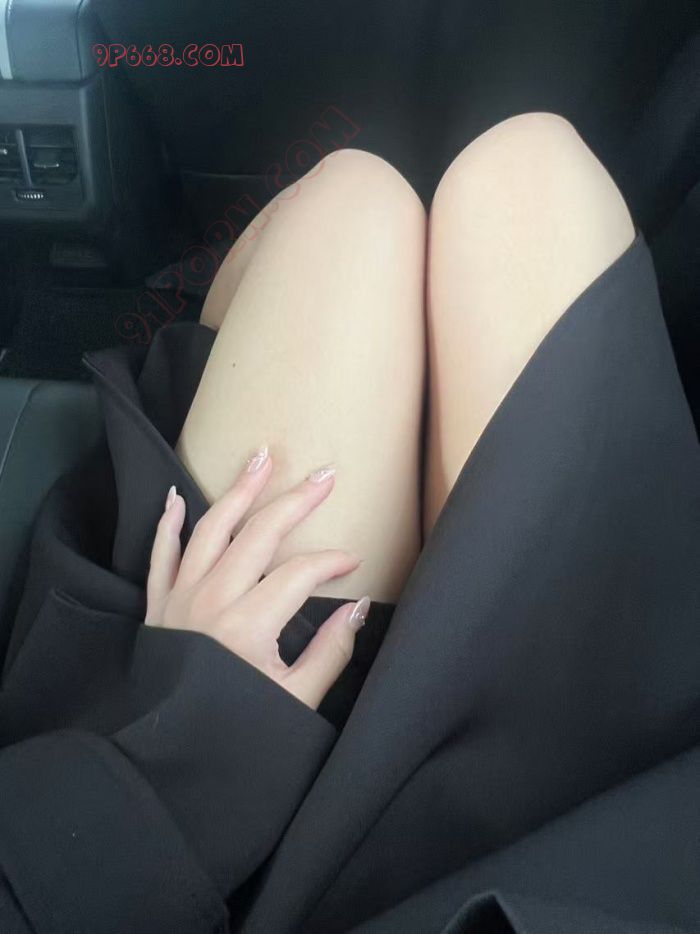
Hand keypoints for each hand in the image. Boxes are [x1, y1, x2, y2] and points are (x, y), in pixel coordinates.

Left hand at [145, 447, 369, 708]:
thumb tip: (357, 608)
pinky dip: (168, 523)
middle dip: (297, 500)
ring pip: (211, 528)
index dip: (333, 562)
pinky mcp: (158, 604)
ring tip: (262, 456)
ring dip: (239, 490)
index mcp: (249, 626)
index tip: (354, 562)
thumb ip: (330, 653)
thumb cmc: (238, 732)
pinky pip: (161, 553)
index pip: (301, 573)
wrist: (168, 759)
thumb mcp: (295, 701)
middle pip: (260, 534)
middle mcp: (212, 600)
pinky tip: (175, 496)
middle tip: (325, 475)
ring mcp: (180, 597)